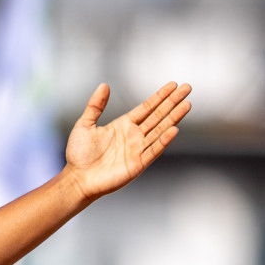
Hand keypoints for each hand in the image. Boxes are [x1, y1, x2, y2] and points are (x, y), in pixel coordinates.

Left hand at [64, 81, 191, 201]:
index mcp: (124, 125)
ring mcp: (138, 149)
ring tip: (186, 104)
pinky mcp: (138, 164)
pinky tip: (174, 129)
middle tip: (187, 88)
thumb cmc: (79, 154)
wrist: (77, 179)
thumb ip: (95, 106)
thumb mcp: (85, 125)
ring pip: (160, 130)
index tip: (174, 85)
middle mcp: (134, 135)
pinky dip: (163, 140)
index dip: (160, 96)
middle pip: (158, 116)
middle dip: (172, 102)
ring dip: (173, 118)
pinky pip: (153, 150)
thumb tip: (104, 85)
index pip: (147, 108)